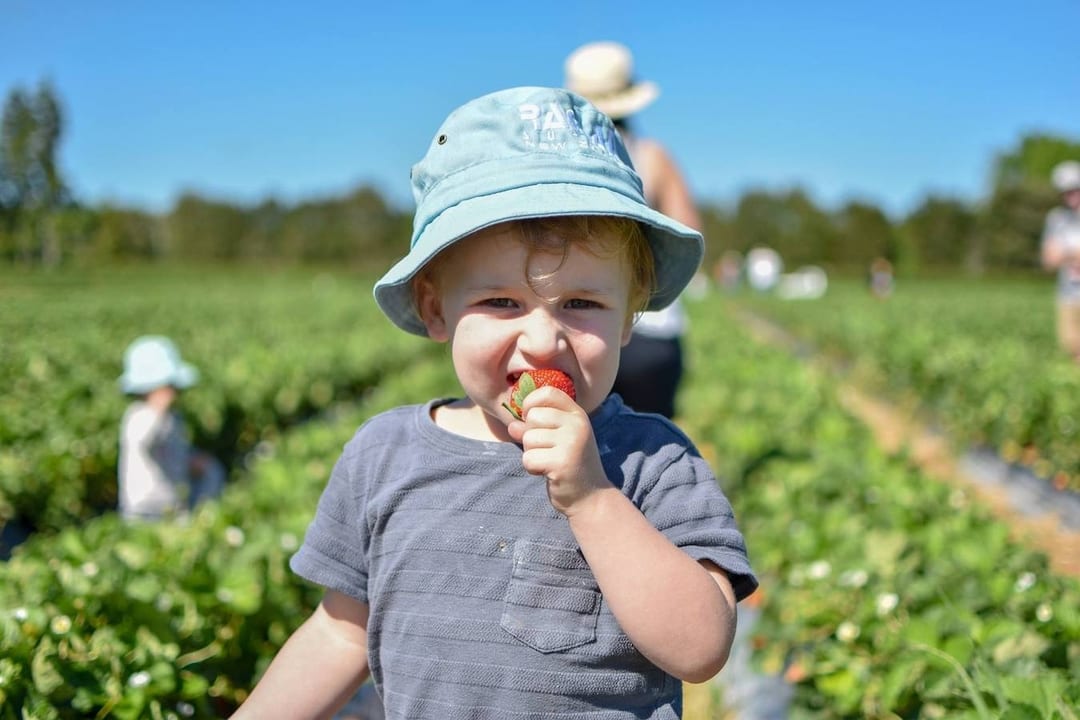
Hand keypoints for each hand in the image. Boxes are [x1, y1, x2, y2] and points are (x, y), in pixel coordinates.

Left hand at [506, 386, 610, 515]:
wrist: (591, 498)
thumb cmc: (570, 465)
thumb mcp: (555, 441)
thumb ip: (534, 429)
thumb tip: (512, 425)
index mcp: (577, 415)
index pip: (547, 392)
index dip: (531, 403)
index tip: (530, 419)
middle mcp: (577, 425)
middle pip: (533, 416)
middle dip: (530, 435)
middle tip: (545, 450)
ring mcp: (571, 443)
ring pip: (528, 438)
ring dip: (531, 454)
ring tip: (549, 462)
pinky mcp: (562, 463)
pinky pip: (529, 458)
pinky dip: (532, 468)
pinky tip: (547, 473)